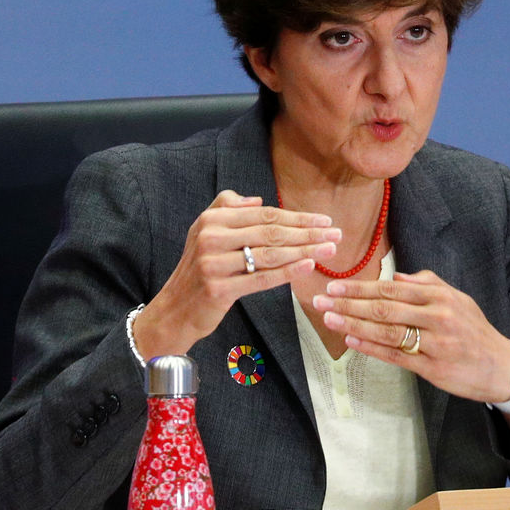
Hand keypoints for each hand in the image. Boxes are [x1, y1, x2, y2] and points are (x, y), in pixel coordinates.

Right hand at [134, 190, 340, 357]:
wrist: (174, 309)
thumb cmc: (198, 269)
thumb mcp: (204, 231)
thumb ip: (227, 208)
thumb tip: (257, 201)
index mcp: (212, 219)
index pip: (264, 215)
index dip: (297, 216)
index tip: (323, 220)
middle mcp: (211, 237)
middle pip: (271, 233)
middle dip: (308, 232)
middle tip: (336, 233)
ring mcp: (213, 264)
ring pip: (270, 254)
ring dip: (305, 250)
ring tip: (330, 249)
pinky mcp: (218, 289)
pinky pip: (261, 278)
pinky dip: (288, 272)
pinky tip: (309, 265)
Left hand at [312, 269, 509, 403]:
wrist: (502, 367)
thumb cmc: (474, 330)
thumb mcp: (457, 299)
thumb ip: (427, 284)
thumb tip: (395, 277)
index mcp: (439, 296)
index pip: (390, 289)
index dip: (360, 288)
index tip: (335, 286)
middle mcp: (436, 316)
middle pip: (383, 308)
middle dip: (349, 304)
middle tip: (322, 301)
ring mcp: (434, 343)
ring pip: (386, 331)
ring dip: (354, 325)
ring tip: (330, 319)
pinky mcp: (432, 368)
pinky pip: (396, 356)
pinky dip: (371, 348)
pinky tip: (352, 341)